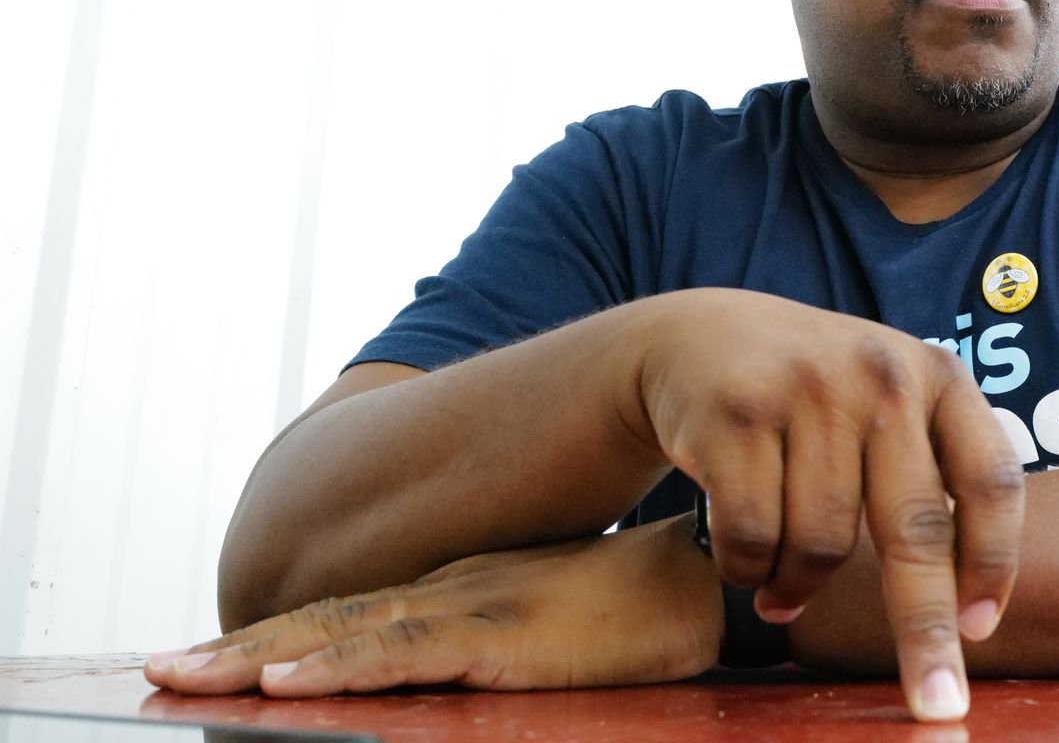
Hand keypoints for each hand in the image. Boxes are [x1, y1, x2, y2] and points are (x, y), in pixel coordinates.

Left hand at [144, 515, 719, 696]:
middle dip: (236, 647)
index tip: (208, 657)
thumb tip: (455, 671)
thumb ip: (498, 639)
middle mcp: (448, 592)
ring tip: (187, 676)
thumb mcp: (552, 620)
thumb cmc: (637, 607)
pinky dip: (336, 665)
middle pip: (325, 621)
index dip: (274, 635)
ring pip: (342, 635)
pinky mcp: (499, 638)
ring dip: (259, 655)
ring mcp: (469, 609)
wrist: (705, 577)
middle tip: (157, 668)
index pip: (348, 616)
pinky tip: (285, 677)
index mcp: (458, 591)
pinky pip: (401, 654)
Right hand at [626, 288, 1024, 721]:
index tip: (982, 630)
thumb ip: (933, 472)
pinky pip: (753, 538)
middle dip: (926, 630)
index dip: (995, 561)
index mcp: (937, 375)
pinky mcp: (736, 413)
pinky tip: (742, 560)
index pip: (990, 479)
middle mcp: (881, 374)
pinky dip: (747, 571)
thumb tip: (971, 603)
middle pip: (915, 530)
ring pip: (824, 545)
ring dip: (799, 587)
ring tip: (783, 582)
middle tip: (936, 703)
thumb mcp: (886, 401)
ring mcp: (808, 388)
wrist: (697, 336)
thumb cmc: (812, 397)